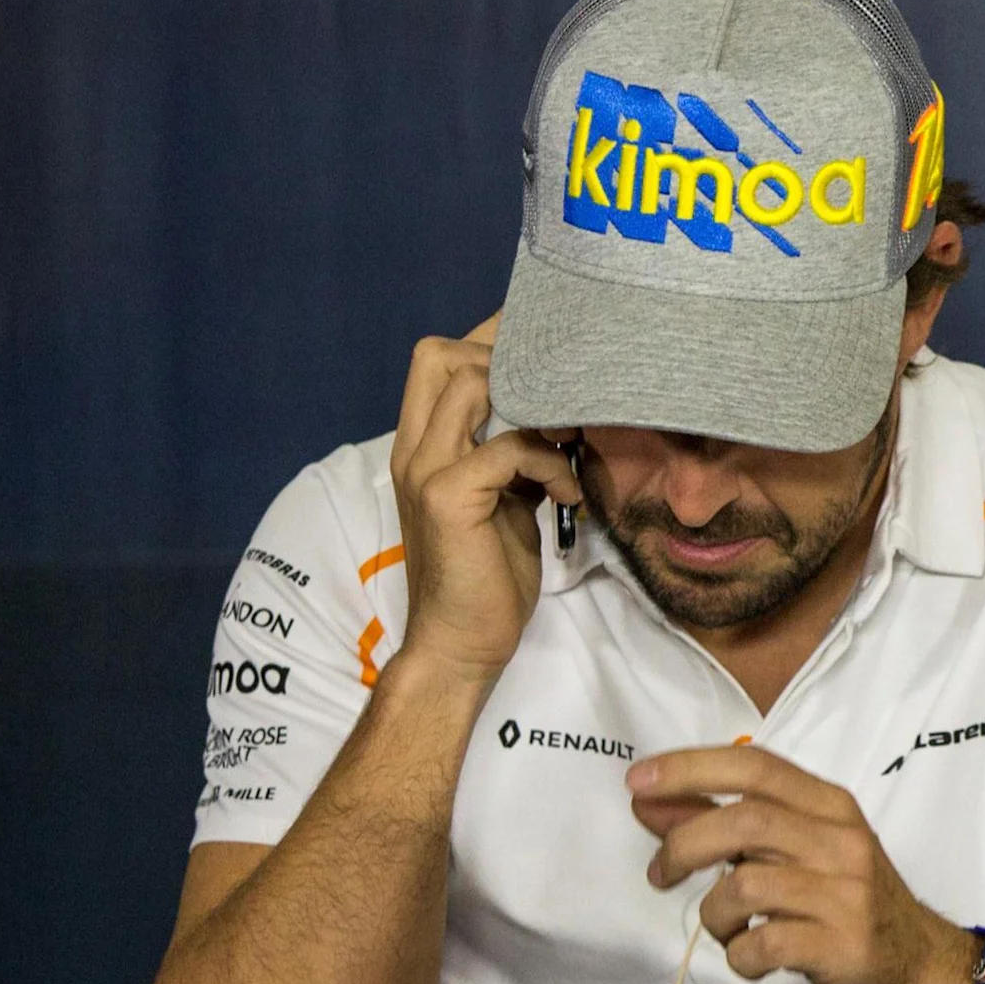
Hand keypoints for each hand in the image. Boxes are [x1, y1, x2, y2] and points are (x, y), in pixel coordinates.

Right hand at [387, 316, 581, 692]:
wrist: (459, 645)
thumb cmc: (487, 575)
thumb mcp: (505, 500)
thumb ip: (514, 455)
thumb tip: (560, 420)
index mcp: (422, 447)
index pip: (437, 360)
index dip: (489, 339)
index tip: (546, 344)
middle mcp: (415, 450)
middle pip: (440, 355)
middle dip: (506, 356)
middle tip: (562, 387)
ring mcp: (426, 471)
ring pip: (472, 386)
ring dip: (535, 403)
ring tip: (569, 437)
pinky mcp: (449, 498)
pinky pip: (510, 447)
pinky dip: (550, 463)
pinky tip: (567, 496)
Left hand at [629, 746, 983, 983]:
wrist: (924, 970)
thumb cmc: (849, 906)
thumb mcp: (794, 854)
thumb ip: (725, 826)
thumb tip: (651, 802)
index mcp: (830, 808)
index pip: (755, 768)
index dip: (690, 769)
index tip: (637, 782)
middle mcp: (842, 841)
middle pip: (745, 821)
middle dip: (684, 845)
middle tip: (660, 874)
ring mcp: (846, 894)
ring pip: (746, 886)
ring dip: (714, 914)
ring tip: (726, 929)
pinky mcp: (843, 947)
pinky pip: (764, 944)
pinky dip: (740, 955)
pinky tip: (753, 958)